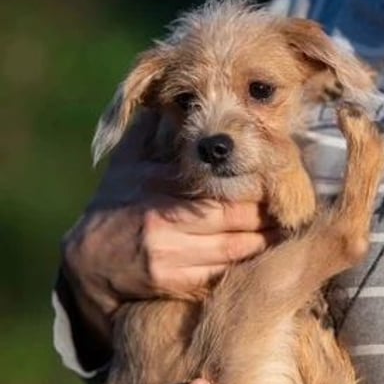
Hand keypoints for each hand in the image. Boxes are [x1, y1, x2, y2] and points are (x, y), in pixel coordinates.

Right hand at [60, 110, 275, 342]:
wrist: (87, 260)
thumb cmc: (115, 204)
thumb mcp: (127, 163)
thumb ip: (151, 132)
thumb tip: (173, 100)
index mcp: (160, 187)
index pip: (224, 189)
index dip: (259, 192)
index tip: (281, 187)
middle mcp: (165, 222)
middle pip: (236, 221)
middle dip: (270, 218)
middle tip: (295, 212)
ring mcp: (169, 256)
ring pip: (234, 251)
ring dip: (265, 243)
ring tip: (287, 233)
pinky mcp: (172, 283)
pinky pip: (220, 274)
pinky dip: (244, 265)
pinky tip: (261, 257)